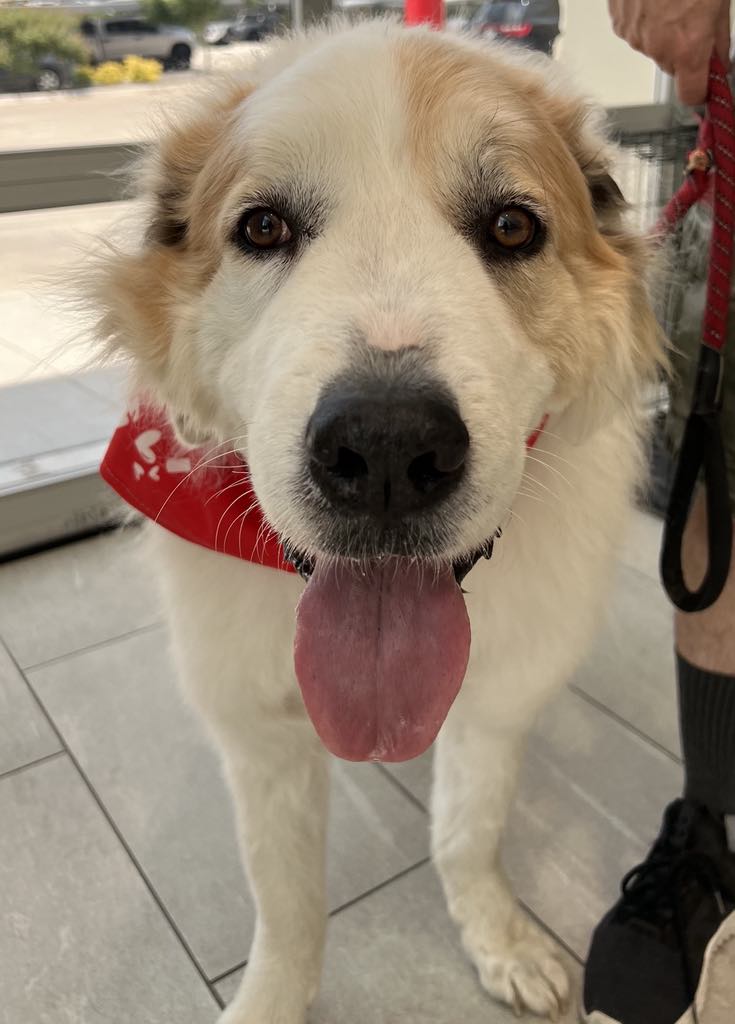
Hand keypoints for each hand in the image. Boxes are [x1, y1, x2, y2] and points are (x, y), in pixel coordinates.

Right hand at [608, 0, 730, 104]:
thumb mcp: (719, 3)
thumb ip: (719, 36)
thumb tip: (719, 55)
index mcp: (687, 45)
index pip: (692, 93)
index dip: (702, 91)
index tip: (709, 86)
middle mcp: (658, 46)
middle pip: (673, 66)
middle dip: (685, 50)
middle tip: (697, 19)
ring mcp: (634, 35)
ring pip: (654, 45)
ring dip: (664, 30)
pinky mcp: (619, 20)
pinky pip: (637, 29)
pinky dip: (647, 18)